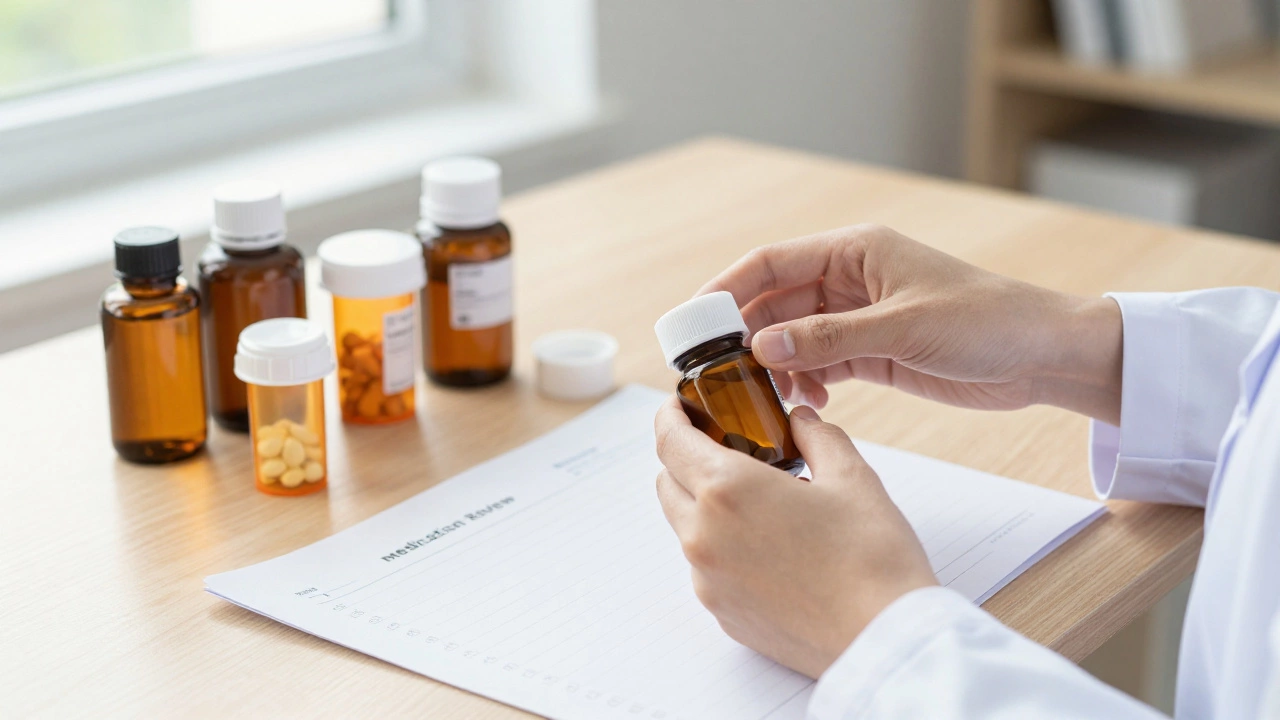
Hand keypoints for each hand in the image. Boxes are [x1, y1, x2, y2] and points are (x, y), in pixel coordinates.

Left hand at [653, 396, 936, 677]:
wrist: (884, 638)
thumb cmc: (871, 558)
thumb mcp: (851, 476)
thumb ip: (815, 436)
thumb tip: (798, 420)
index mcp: (726, 490)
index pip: (669, 440)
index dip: (671, 415)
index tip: (681, 405)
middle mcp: (704, 536)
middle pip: (668, 482)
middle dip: (687, 458)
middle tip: (727, 447)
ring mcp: (708, 580)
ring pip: (685, 527)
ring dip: (705, 505)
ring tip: (759, 502)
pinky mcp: (722, 613)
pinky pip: (706, 567)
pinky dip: (723, 547)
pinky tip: (769, 547)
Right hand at [700, 224, 1122, 424]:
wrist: (1045, 355)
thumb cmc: (988, 322)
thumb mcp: (904, 328)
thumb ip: (831, 340)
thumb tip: (761, 348)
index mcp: (854, 251)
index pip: (770, 263)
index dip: (726, 289)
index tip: (692, 323)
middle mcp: (848, 280)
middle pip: (774, 304)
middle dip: (744, 337)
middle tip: (716, 375)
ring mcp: (858, 318)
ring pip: (792, 339)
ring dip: (774, 367)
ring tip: (766, 398)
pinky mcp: (872, 353)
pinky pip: (819, 366)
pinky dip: (805, 385)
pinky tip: (807, 406)